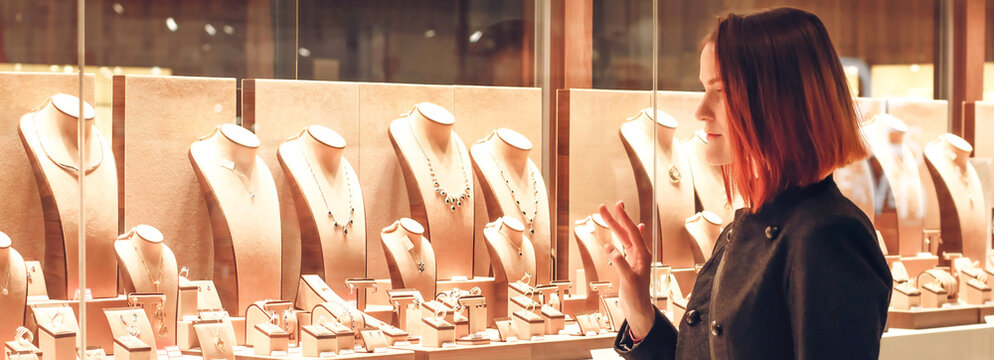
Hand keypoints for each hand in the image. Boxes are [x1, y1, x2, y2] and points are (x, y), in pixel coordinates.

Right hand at [599, 201, 655, 338]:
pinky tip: (628, 232)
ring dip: (616, 226)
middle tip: (605, 207)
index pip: (632, 232)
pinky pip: (626, 245)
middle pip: (627, 232)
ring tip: (607, 215)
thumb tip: (610, 248)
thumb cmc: (636, 296)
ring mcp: (635, 259)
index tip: (616, 207)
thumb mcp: (628, 279)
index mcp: (642, 255)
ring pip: (624, 238)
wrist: (638, 309)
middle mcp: (640, 254)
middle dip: (616, 219)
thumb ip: (620, 263)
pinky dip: (624, 236)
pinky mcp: (630, 264)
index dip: (624, 219)